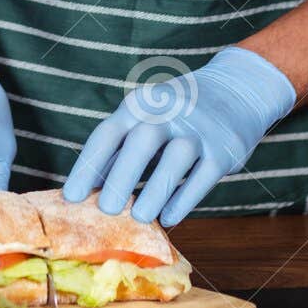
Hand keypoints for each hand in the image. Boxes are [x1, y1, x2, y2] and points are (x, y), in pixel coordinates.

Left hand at [63, 47, 296, 226]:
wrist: (236, 89)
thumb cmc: (176, 114)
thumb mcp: (146, 119)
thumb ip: (120, 150)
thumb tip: (87, 191)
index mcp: (140, 104)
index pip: (107, 134)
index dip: (88, 166)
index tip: (71, 198)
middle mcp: (168, 111)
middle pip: (141, 141)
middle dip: (121, 177)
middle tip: (105, 211)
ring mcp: (198, 128)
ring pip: (175, 159)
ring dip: (155, 190)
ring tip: (139, 218)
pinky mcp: (224, 148)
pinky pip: (203, 176)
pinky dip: (185, 199)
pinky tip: (169, 218)